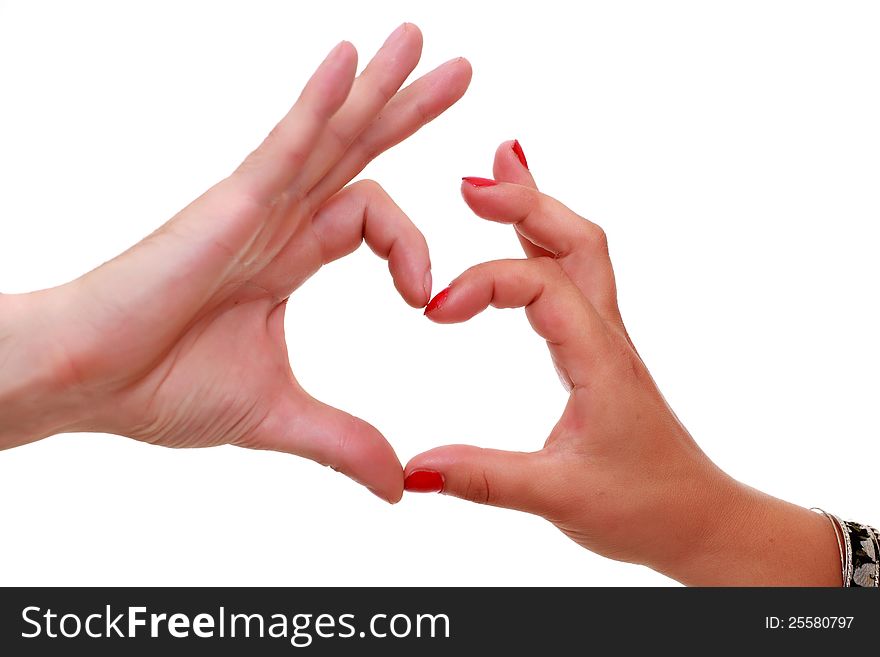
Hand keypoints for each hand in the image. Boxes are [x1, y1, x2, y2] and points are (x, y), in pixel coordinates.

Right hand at [0, 24, 470, 502]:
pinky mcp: (230, 204)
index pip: (374, 221)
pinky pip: (284, 142)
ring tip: (421, 41)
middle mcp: (279, 220)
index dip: (415, 251)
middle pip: (359, 151)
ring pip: (330, 133)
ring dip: (377, 86)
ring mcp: (256, 206)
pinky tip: (349, 59)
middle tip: (462, 71)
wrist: (87, 383)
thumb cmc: (159, 387)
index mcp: (291, 258)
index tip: (426, 302)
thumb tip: (397, 487)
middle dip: (409, 109)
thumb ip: (344, 441)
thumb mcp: (278, 415)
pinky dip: (318, 101)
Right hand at [405, 141, 840, 583]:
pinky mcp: (598, 349)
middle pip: (573, 240)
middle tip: (470, 184)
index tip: (433, 312)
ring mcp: (604, 338)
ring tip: (501, 171)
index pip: (541, 285)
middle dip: (523, 202)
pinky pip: (574, 276)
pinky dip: (544, 241)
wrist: (697, 519)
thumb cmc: (644, 506)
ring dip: (539, 208)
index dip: (483, 283)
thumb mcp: (559, 496)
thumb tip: (414, 471)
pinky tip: (525, 235)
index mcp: (599, 358)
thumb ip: (484, 479)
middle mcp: (606, 335)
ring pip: (578, 250)